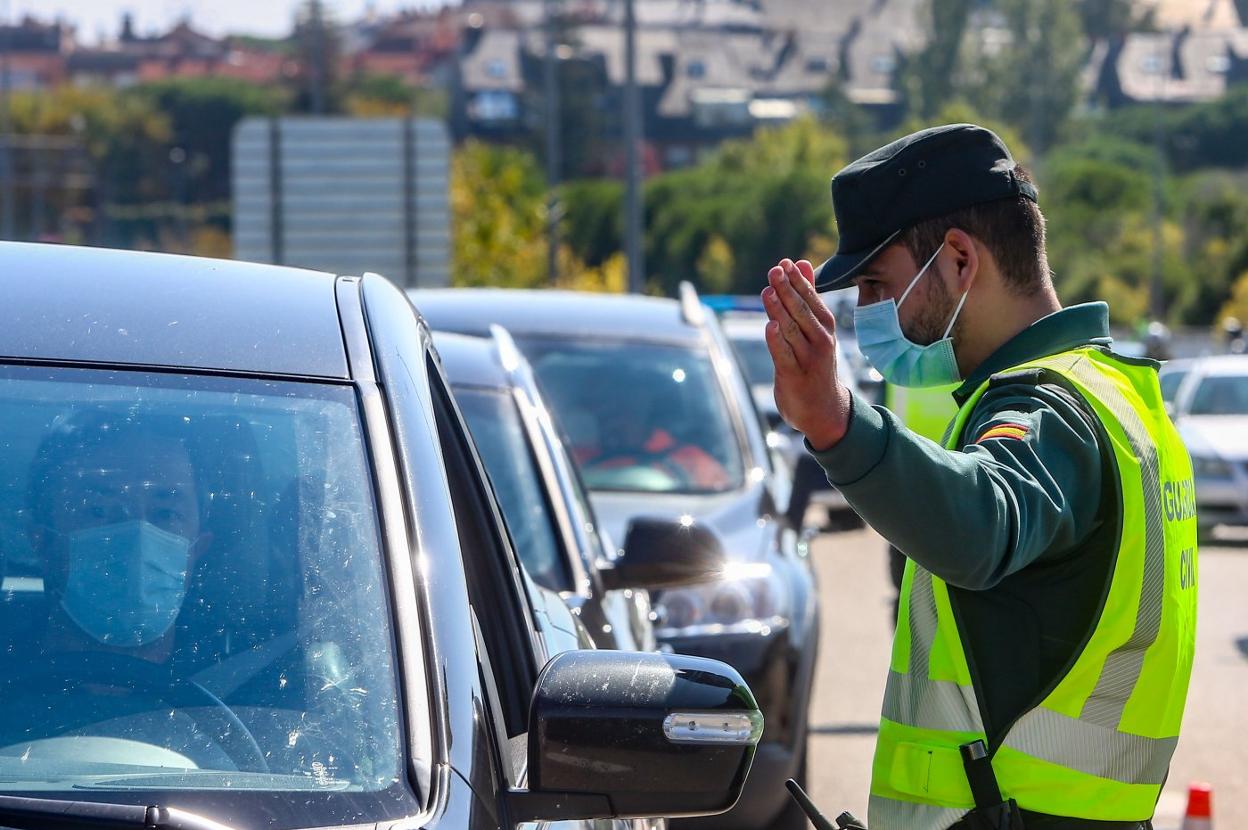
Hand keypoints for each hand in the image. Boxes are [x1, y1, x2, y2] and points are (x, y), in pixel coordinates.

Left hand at [761, 259, 851, 451]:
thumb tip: (801, 263)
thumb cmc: (815, 364)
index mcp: (824, 328)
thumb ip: (806, 296)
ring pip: (792, 331)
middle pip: (802, 312)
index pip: (812, 300)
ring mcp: (808, 359)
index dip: (798, 281)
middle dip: (788, 290)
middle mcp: (820, 341)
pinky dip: (777, 341)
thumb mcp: (815, 329)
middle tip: (775, 270)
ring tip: (769, 291)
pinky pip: (784, 355)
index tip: (785, 263)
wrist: (824, 410)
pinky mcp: (793, 376)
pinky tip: (770, 326)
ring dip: (780, 311)